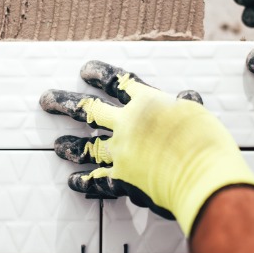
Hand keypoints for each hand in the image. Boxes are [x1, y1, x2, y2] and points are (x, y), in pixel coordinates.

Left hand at [39, 61, 253, 236]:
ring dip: (70, 145)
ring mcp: (121, 152)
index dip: (100, 74)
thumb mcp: (198, 115)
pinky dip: (84, 182)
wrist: (202, 176)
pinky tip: (72, 181)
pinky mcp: (122, 179)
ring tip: (56, 145)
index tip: (84, 70)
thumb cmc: (206, 143)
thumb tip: (186, 95)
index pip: (118, 82)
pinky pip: (97, 180)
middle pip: (89, 111)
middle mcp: (128, 124)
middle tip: (47, 100)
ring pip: (87, 146)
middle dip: (65, 104)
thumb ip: (185, 105)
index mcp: (147, 102)